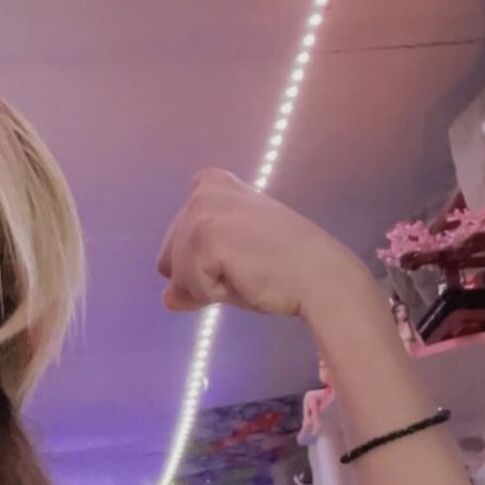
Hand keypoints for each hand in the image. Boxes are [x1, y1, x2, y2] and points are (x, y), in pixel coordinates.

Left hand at [156, 168, 364, 318]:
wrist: (317, 276)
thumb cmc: (277, 269)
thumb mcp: (225, 268)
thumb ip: (192, 277)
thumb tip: (167, 299)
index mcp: (208, 185)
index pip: (174, 248)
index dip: (201, 266)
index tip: (240, 256)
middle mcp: (202, 190)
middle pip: (169, 262)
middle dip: (201, 278)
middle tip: (245, 266)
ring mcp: (203, 209)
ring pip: (177, 277)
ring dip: (209, 288)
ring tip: (246, 271)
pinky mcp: (207, 235)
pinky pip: (190, 286)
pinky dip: (215, 293)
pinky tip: (245, 276)